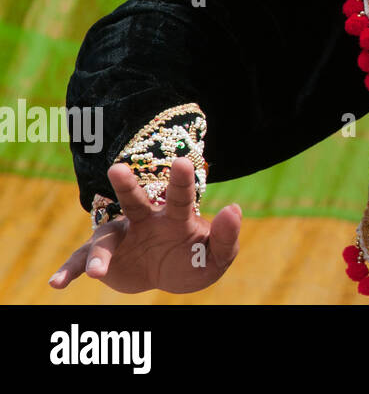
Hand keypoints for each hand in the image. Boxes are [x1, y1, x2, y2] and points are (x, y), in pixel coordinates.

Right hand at [48, 157, 240, 293]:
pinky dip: (70, 271)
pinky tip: (57, 283)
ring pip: (106, 237)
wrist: (169, 274)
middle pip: (135, 200)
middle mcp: (145, 220)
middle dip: (127, 185)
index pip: (180, 196)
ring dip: (100, 253)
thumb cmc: (195, 258)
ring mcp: (122, 238)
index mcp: (175, 216)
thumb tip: (234, 209)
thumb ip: (226, 237)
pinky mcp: (105, 258)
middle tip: (116, 168)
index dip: (181, 180)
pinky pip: (83, 262)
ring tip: (98, 272)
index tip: (182, 162)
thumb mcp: (217, 256)